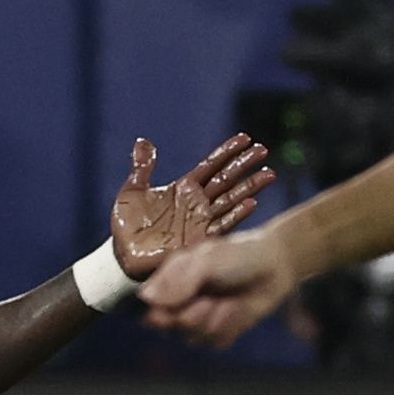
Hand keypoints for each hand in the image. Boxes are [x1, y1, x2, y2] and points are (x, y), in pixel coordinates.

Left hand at [109, 132, 271, 280]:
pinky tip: (252, 203)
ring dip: (250, 187)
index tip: (245, 138)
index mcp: (185, 188)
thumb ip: (142, 167)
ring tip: (269, 174)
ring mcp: (201, 220)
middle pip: (227, 178)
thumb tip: (143, 141)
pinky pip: (223, 224)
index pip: (211, 165)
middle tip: (263, 150)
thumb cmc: (127, 225)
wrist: (124, 256)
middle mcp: (198, 202)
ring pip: (231, 199)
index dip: (227, 152)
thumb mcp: (132, 191)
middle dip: (245, 164)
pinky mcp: (201, 239)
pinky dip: (237, 214)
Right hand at [143, 225, 302, 347]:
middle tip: (207, 300)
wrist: (276, 266)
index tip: (172, 309)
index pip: (148, 309)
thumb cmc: (238, 255)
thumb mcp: (205, 261)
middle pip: (169, 327)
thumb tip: (145, 298)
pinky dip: (229, 328)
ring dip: (213, 322)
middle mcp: (181, 303)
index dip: (158, 314)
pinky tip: (237, 310)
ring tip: (227, 302)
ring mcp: (201, 319)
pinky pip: (215, 342)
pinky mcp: (221, 332)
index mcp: (170, 282)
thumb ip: (177, 280)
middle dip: (191, 316)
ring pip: (193, 338)